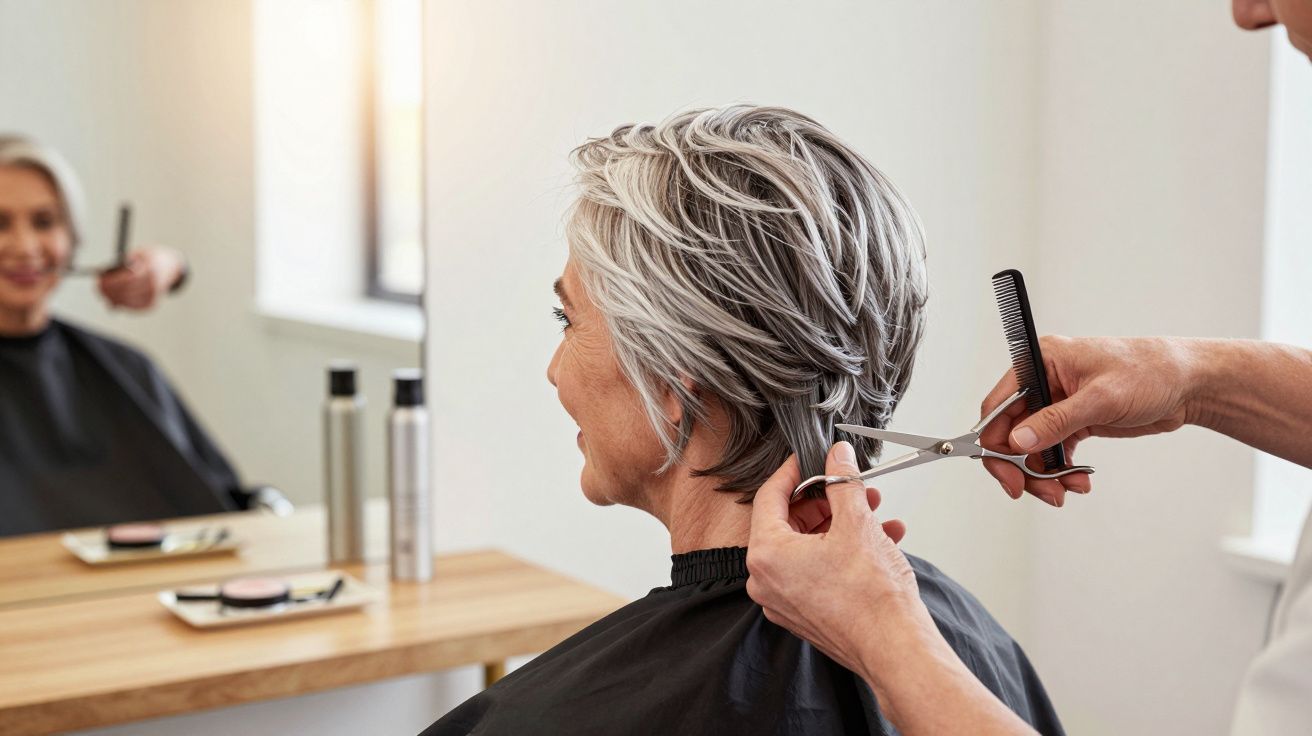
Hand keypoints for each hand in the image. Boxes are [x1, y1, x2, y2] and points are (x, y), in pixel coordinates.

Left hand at [97, 247, 185, 310]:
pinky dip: (122, 303)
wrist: (168, 266)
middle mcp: (155, 284)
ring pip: (128, 301)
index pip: (129, 279)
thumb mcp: (134, 257)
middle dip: (109, 291)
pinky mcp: (151, 304)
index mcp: (151, 269)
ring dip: (113, 298)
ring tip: (104, 294)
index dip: (112, 281)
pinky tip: (114, 299)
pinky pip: (132, 306)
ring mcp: (154, 296)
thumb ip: (119, 270)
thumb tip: (104, 284)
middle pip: (127, 291)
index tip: (99, 280)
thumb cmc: (145, 260)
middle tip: (98, 288)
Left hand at [747, 442, 932, 679]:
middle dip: (827, 501)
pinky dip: (843, 551)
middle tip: (852, 488)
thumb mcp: (857, 522)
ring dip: (841, 524)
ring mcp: (784, 601)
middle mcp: (766, 580)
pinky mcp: (804, 614)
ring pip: (808, 546)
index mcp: (766, 555)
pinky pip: (817, 570)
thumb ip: (842, 481)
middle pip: (790, 522)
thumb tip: (837, 456)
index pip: (769, 496)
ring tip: (876, 513)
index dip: (793, 471)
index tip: (811, 458)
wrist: (895, 649)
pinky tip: (882, 540)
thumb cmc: (872, 597)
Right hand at [979, 335, 1200, 505]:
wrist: (1188, 383)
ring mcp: (1057, 403)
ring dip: (1044, 474)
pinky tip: (1078, 480)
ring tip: (1068, 489)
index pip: (999, 405)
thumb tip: (1019, 440)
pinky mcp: (1073, 421)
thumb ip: (1056, 420)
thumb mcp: (1101, 398)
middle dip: (1023, 466)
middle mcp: (1044, 382)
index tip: (1006, 473)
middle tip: (1037, 491)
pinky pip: (1053, 451)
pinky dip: (1061, 471)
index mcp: (1041, 362)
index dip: (995, 442)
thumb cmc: (1151, 372)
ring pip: (1031, 447)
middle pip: (1011, 432)